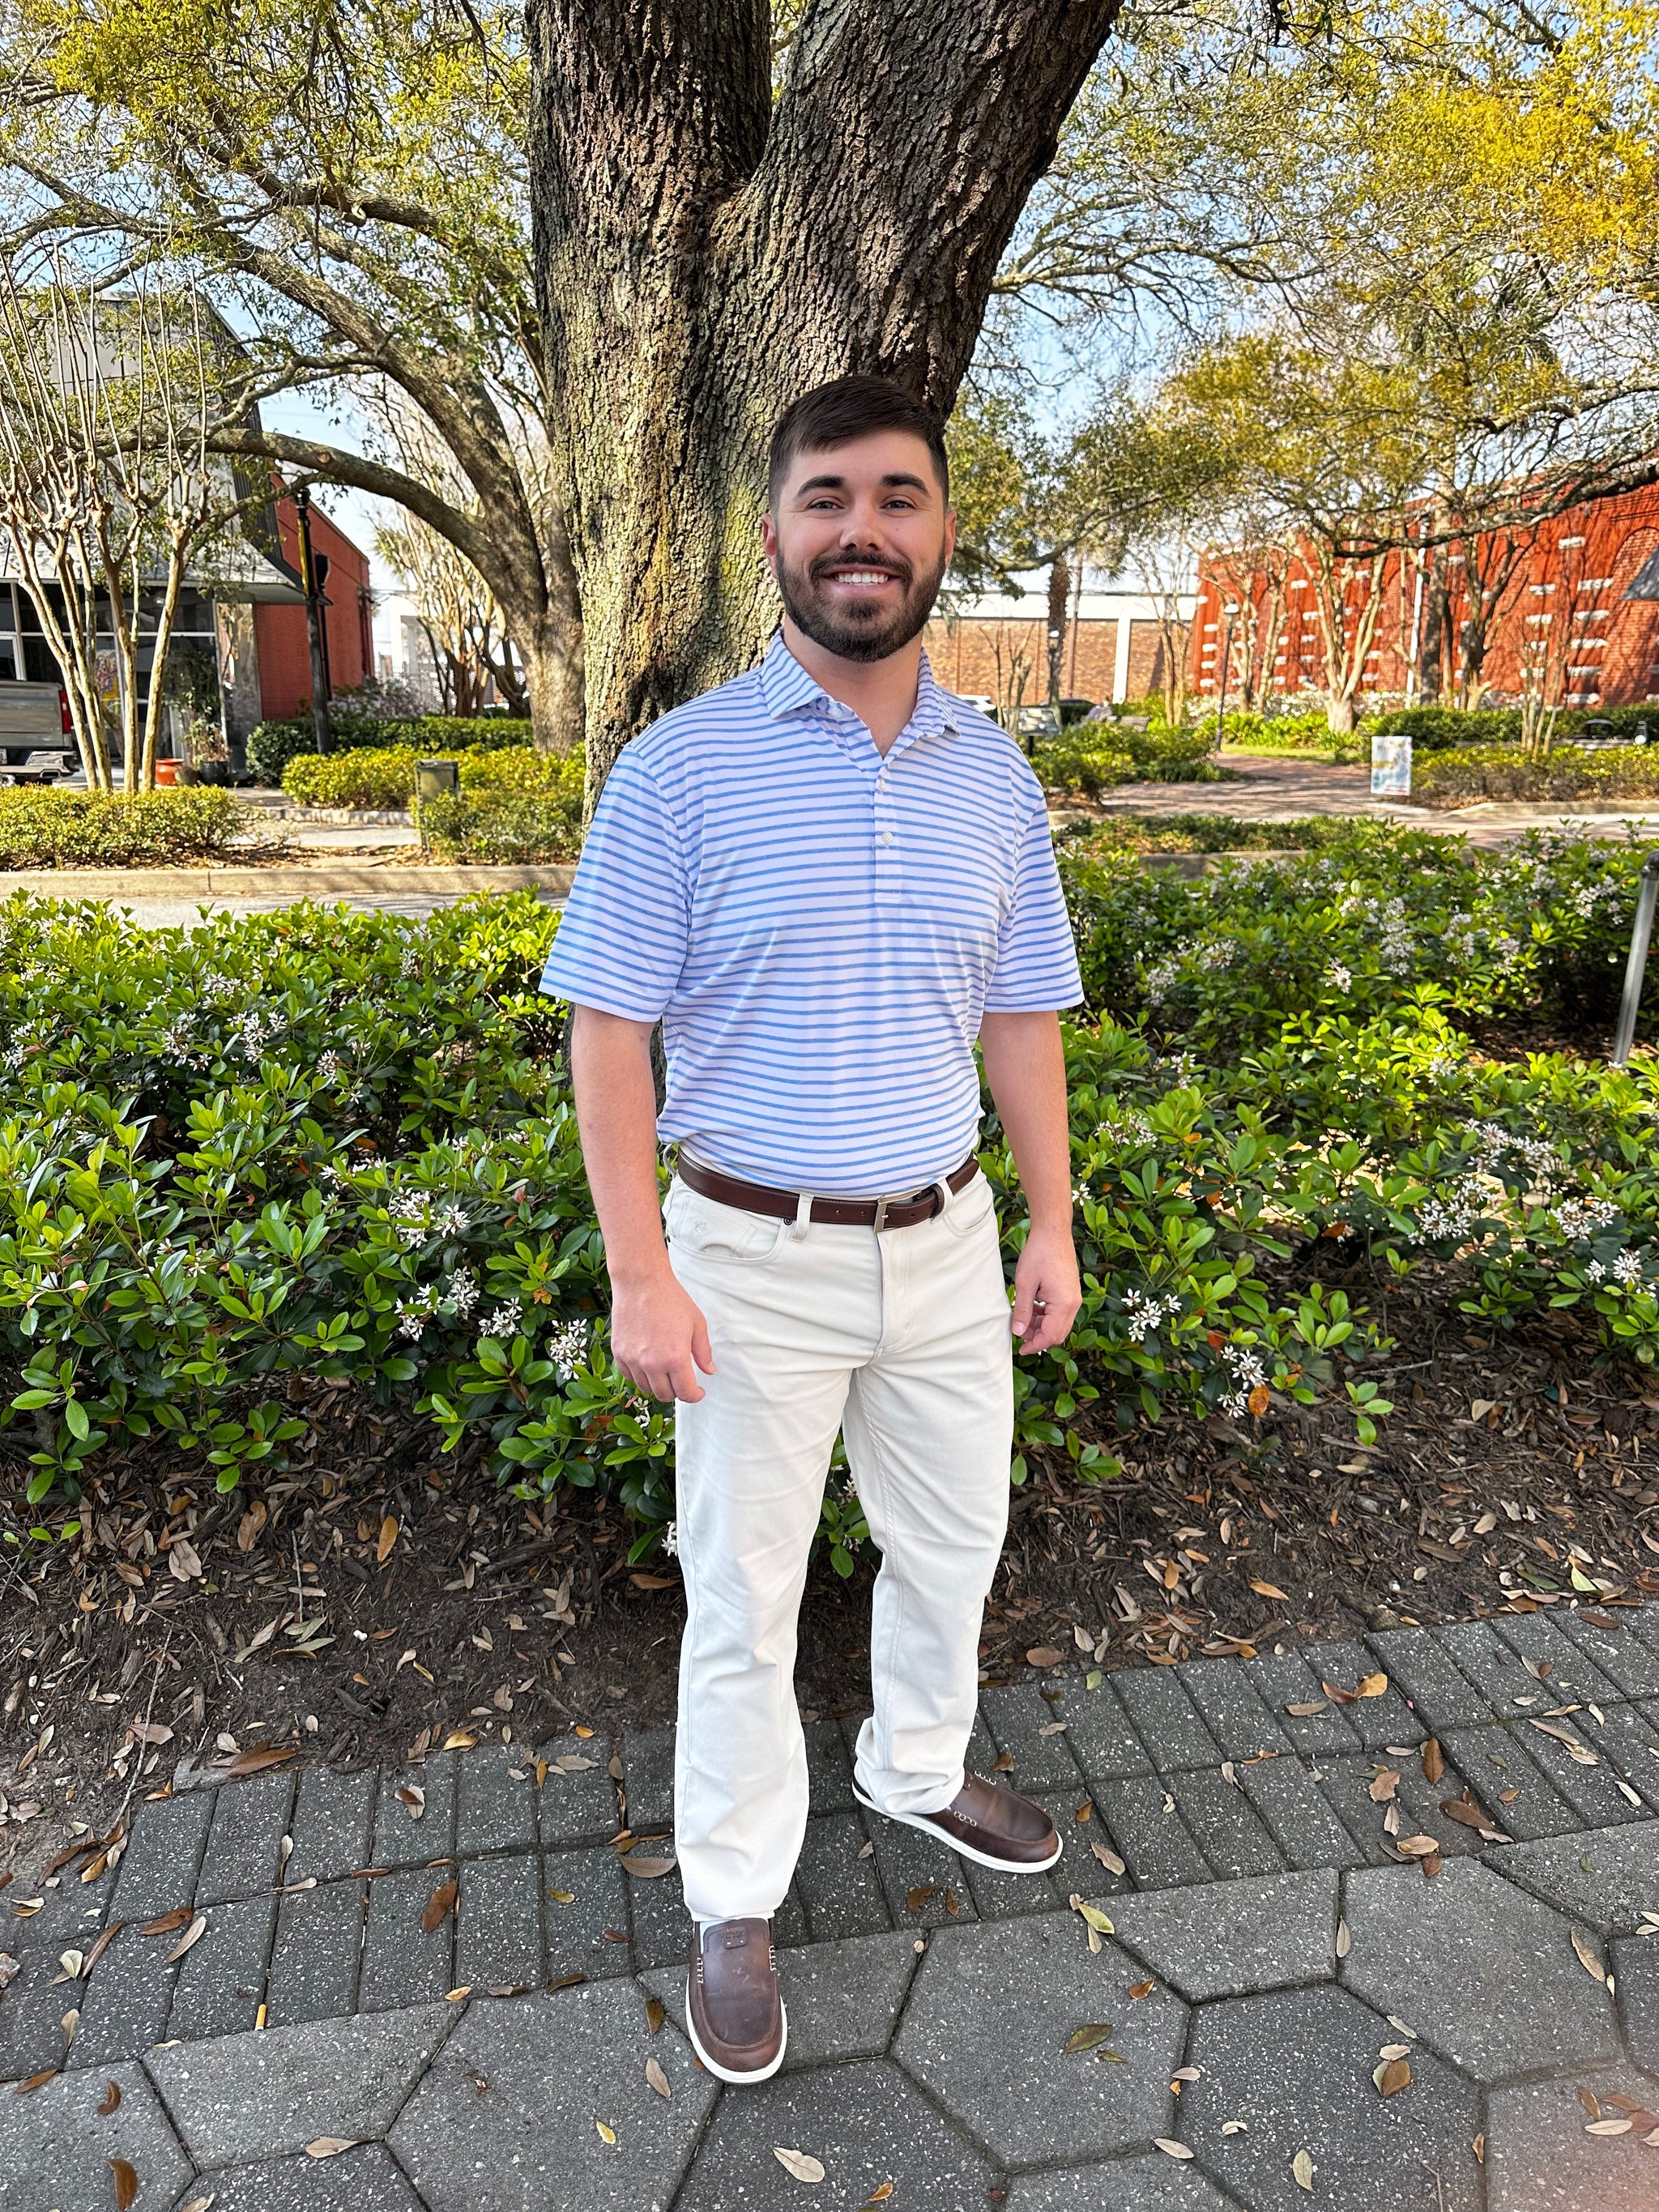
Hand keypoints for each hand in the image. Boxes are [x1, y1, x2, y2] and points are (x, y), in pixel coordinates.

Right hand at [609, 1269, 716, 1400]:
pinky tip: (648, 1365)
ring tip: (665, 1371)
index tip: (698, 1392)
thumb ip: (704, 1351)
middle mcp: (652, 1363)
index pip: (685, 1393)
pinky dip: (640, 1376)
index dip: (695, 1396)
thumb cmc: (670, 1299)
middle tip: (682, 1381)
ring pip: (646, 1388)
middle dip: (677, 1392)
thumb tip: (709, 1370)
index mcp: (675, 1358)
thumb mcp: (697, 1324)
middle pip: (665, 1395)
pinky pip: (630, 1376)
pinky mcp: (619, 1353)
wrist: (641, 1283)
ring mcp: (632, 1359)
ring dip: (658, 1385)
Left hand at [1010, 1222, 1080, 1355]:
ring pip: (1059, 1324)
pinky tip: (1033, 1307)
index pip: (1050, 1336)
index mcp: (1064, 1303)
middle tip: (1019, 1331)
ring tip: (1023, 1317)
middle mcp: (1074, 1303)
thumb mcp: (1024, 1284)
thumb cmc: (1038, 1254)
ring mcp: (1074, 1298)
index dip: (1035, 1345)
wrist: (1053, 1233)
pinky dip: (1047, 1316)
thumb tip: (1018, 1332)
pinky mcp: (1071, 1293)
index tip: (1021, 1349)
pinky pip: (1061, 1313)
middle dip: (1038, 1337)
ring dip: (1042, 1326)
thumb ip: (1022, 1311)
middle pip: (1058, 1334)